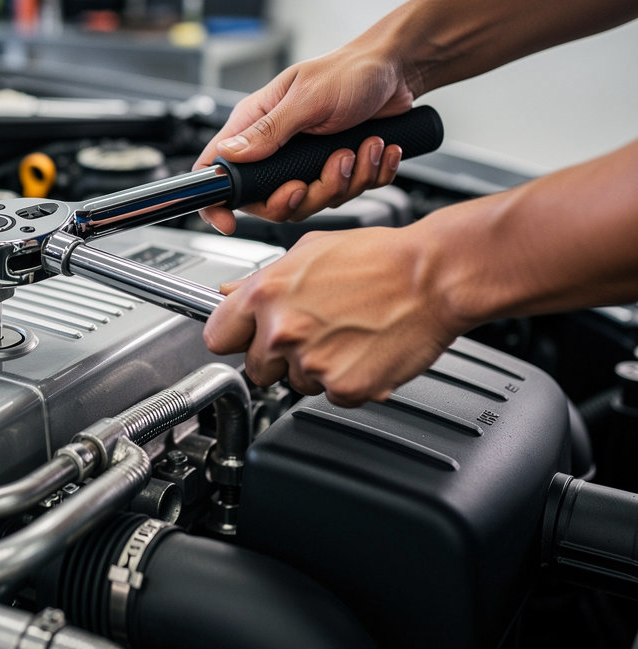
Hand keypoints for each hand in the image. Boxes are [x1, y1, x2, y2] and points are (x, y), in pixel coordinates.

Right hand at [194, 45, 418, 233]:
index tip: (229, 222)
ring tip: (361, 149)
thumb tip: (230, 153)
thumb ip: (268, 130)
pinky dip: (369, 176)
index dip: (217, 201)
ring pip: (312, 202)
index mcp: (256, 124)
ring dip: (345, 180)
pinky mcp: (335, 168)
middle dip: (306, 194)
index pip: (218, 168)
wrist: (397, 69)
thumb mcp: (307, 98)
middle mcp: (277, 146)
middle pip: (270, 200)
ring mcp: (306, 161)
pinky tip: (376, 150)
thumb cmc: (350, 71)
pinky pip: (346, 194)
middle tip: (331, 169)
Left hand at [202, 225, 464, 406]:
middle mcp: (282, 331)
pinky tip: (363, 350)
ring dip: (314, 368)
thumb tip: (228, 293)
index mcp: (265, 294)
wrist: (432, 277)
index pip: (217, 336)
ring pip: (294, 384)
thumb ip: (262, 280)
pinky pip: (331, 395)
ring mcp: (311, 363)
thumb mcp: (308, 252)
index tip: (246, 338)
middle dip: (277, 357)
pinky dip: (346, 380)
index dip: (236, 337)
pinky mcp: (344, 388)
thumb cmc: (378, 258)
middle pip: (255, 369)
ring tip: (346, 333)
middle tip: (312, 332)